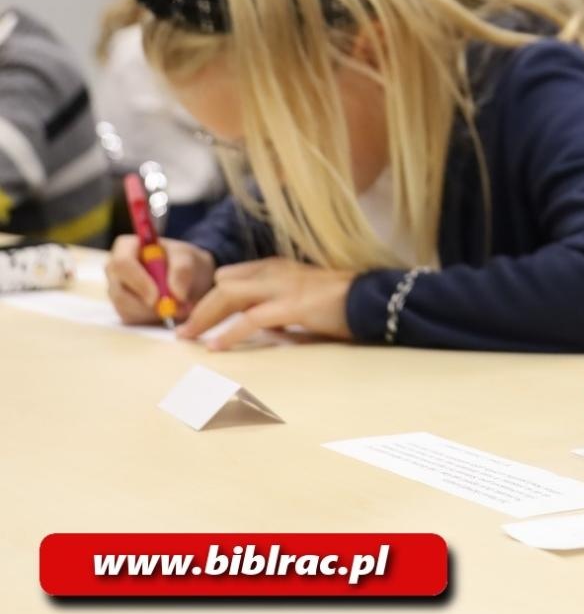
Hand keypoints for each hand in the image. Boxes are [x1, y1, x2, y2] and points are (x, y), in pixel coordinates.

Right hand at [107, 236, 215, 324]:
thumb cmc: (184, 261)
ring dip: (154, 312)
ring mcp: (116, 289)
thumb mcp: (188, 258)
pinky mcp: (123, 308)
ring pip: (126, 307)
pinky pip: (132, 318)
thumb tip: (176, 294)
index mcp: (126, 247)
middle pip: (119, 290)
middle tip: (175, 307)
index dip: (138, 281)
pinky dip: (152, 318)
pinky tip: (170, 311)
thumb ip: (182, 271)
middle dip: (147, 303)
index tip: (157, 296)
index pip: (122, 263)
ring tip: (180, 306)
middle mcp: (115, 269)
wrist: (190, 277)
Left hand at [177, 257, 355, 349]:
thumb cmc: (342, 302)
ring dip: (205, 317)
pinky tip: (216, 346)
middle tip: (182, 329)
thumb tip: (262, 326)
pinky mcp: (292, 305)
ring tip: (188, 336)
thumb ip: (279, 306)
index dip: (210, 295)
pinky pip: (251, 319)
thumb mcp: (303, 296)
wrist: (372, 299)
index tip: (196, 315)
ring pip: (229, 295)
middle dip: (199, 306)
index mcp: (277, 267)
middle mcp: (275, 272)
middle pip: (223, 284)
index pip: (231, 275)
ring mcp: (283, 286)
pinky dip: (229, 333)